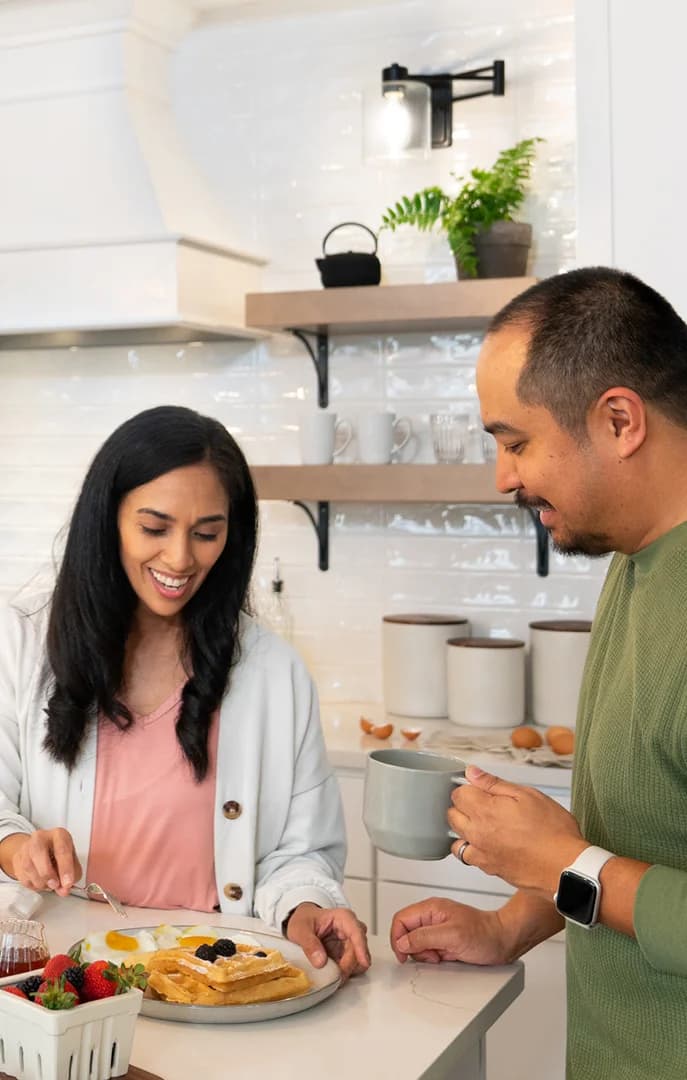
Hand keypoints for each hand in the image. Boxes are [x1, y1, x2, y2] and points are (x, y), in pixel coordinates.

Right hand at [7, 829, 81, 895]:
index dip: (65, 869)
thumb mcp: (72, 860)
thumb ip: (72, 875)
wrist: (40, 849)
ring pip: (28, 867)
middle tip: (55, 885)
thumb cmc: (59, 854)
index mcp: (59, 835)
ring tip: (50, 885)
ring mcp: (26, 846)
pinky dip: (33, 884)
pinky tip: (41, 883)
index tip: (68, 883)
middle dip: (47, 874)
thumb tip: (64, 889)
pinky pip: (22, 875)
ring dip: (40, 882)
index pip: (62, 850)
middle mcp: (41, 837)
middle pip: (38, 853)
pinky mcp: (17, 857)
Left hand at [285, 902, 370, 980]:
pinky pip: (352, 967)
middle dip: (349, 966)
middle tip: (335, 977)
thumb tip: (321, 961)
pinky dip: (344, 973)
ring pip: (358, 961)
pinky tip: (333, 974)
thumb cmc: (303, 920)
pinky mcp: (346, 954)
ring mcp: (350, 943)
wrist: (301, 922)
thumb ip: (310, 944)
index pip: (357, 932)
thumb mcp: (301, 930)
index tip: (364, 962)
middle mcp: (350, 930)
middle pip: (358, 950)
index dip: (361, 947)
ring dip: (347, 971)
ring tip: (332, 976)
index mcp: (343, 918)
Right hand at [390, 897, 510, 965]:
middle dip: (414, 949)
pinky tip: (445, 957)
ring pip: (416, 944)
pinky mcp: (443, 940)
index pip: (400, 919)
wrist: (503, 941)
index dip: (397, 938)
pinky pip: (428, 950)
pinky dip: (433, 957)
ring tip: (441, 955)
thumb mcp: (451, 936)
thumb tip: (402, 942)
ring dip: (424, 954)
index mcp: (431, 908)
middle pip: (406, 933)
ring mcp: (437, 928)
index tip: (403, 955)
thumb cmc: (483, 934)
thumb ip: (424, 937)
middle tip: (430, 955)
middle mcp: (432, 917)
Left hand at [448, 766, 585, 896]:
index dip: (467, 787)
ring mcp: (482, 853)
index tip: (478, 788)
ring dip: (463, 829)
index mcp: (485, 811)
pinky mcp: (490, 869)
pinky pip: (468, 858)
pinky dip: (470, 850)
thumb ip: (494, 784)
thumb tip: (472, 773)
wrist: (566, 867)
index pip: (458, 794)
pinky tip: (485, 844)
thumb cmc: (553, 831)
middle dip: (462, 806)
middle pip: (452, 815)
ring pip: (456, 839)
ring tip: (481, 824)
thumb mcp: (528, 795)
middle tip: (481, 803)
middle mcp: (478, 833)